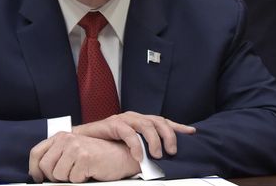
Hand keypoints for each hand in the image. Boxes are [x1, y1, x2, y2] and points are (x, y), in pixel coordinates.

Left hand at [29, 132, 139, 182]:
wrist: (120, 155)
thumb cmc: (96, 156)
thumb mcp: (72, 151)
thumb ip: (56, 157)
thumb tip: (38, 174)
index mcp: (60, 136)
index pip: (36, 153)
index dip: (34, 170)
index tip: (39, 178)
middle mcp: (66, 139)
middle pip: (45, 166)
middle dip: (54, 177)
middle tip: (68, 175)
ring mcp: (75, 147)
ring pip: (58, 175)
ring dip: (69, 178)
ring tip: (81, 171)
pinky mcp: (84, 158)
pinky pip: (73, 179)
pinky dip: (81, 180)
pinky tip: (89, 172)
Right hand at [74, 111, 194, 161]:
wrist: (83, 141)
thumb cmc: (107, 144)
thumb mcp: (131, 146)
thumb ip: (144, 147)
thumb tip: (162, 157)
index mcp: (140, 122)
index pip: (163, 121)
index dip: (178, 126)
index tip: (192, 132)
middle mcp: (134, 117)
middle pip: (157, 121)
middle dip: (168, 135)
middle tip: (172, 151)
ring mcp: (124, 119)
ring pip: (145, 124)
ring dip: (154, 140)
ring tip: (157, 154)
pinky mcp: (113, 124)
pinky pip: (128, 133)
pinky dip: (136, 145)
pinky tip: (139, 155)